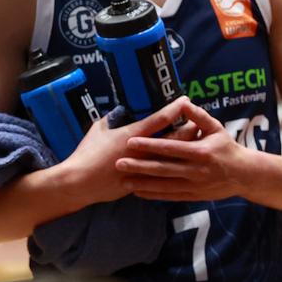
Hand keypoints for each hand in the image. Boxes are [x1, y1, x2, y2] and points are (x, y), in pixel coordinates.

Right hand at [60, 97, 192, 205]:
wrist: (81, 182)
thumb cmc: (87, 153)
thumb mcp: (99, 129)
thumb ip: (113, 120)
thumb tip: (121, 113)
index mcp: (132, 135)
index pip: (159, 119)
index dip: (174, 109)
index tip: (185, 100)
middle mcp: (143, 151)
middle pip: (174, 139)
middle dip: (189, 130)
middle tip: (200, 123)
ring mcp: (145, 168)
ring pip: (174, 157)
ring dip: (187, 149)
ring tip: (199, 143)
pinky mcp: (144, 181)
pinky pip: (165, 175)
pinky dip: (177, 168)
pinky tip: (186, 165)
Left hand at [117, 99, 253, 201]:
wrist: (244, 174)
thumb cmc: (228, 148)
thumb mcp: (216, 128)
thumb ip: (198, 116)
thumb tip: (182, 101)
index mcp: (200, 152)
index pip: (170, 148)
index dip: (150, 145)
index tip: (131, 142)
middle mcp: (196, 170)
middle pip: (163, 168)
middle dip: (140, 166)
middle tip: (118, 163)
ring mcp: (194, 185)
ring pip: (164, 185)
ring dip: (143, 183)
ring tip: (123, 180)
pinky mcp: (194, 195)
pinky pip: (170, 196)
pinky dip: (154, 195)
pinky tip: (139, 192)